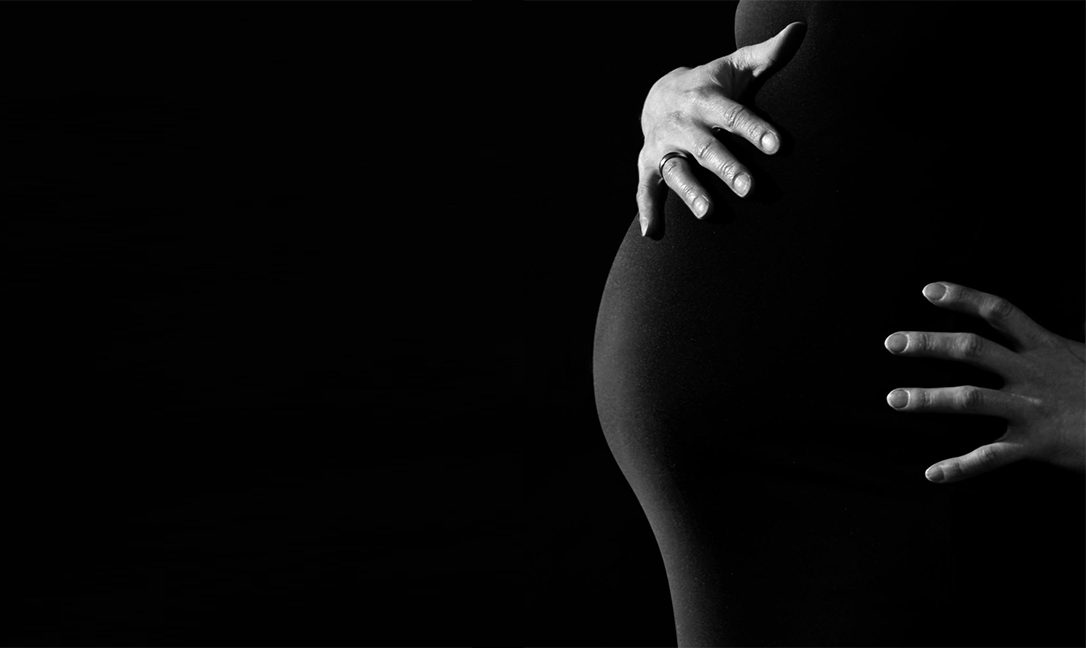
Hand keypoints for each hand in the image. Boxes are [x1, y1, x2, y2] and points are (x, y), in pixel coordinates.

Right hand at [636, 22, 805, 237]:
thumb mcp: (737, 67)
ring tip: (709, 214)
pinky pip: (646, 191)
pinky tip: (654, 235)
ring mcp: (663, 147)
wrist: (661, 95)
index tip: (779, 147)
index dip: (755, 130)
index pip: (734, 115)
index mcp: (705, 98)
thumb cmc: (713, 85)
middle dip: (727, 168)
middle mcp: (682, 124)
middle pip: (706, 148)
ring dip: (691, 193)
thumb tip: (798, 30)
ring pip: (677, 172)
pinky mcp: (649, 166)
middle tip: (751, 188)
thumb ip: (767, 54)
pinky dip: (648, 212)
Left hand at [884, 282, 1085, 483]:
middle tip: (892, 343)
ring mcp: (1032, 408)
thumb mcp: (1080, 357)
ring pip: (970, 399)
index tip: (927, 291)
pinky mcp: (1037, 444)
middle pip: (972, 349)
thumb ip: (1045, 345)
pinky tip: (933, 473)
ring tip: (894, 399)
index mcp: (1043, 347)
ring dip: (928, 399)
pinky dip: (960, 466)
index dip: (963, 298)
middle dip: (929, 344)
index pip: (999, 312)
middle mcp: (1033, 372)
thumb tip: (1020, 329)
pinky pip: (991, 456)